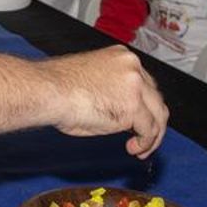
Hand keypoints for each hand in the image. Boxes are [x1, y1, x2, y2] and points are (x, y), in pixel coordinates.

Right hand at [40, 46, 168, 157]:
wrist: (48, 90)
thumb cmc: (57, 87)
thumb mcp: (91, 81)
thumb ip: (111, 91)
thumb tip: (117, 112)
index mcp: (121, 57)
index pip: (145, 83)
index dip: (144, 106)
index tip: (138, 121)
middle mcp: (133, 67)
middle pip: (155, 98)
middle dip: (153, 121)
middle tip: (143, 139)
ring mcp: (136, 86)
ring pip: (158, 114)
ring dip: (152, 135)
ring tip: (140, 149)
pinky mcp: (133, 106)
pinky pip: (150, 129)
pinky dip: (145, 143)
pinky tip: (133, 149)